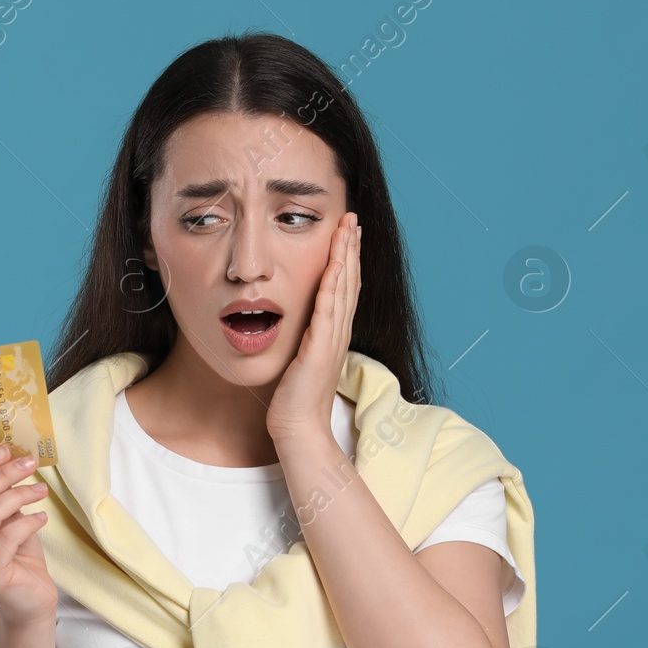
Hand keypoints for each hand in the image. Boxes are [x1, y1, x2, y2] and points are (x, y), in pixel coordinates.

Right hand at [0, 445, 56, 624]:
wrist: (28, 600)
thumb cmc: (16, 557)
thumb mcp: (4, 520)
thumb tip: (5, 456)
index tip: (6, 449)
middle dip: (2, 474)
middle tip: (28, 463)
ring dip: (19, 495)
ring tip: (41, 490)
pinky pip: (8, 536)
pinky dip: (28, 521)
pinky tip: (42, 518)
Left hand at [266, 211, 360, 443]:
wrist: (299, 428)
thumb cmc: (294, 400)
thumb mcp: (299, 361)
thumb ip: (302, 340)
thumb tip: (294, 326)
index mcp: (333, 334)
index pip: (344, 289)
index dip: (347, 260)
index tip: (347, 234)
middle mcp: (338, 333)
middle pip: (350, 281)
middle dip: (351, 248)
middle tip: (353, 219)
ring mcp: (332, 340)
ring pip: (343, 289)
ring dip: (346, 257)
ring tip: (349, 229)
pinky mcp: (321, 348)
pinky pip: (329, 310)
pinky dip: (333, 285)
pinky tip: (335, 264)